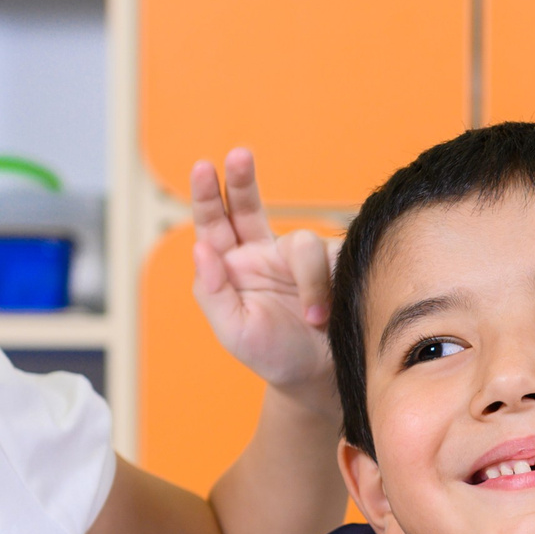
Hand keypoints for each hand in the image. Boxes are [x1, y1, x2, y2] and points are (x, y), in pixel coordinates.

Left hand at [190, 148, 335, 401]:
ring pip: (301, 242)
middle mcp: (260, 254)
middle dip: (241, 179)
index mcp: (232, 267)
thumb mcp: (234, 331)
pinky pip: (332, 257)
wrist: (323, 378)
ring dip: (309, 280)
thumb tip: (201, 246)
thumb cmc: (274, 356)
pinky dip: (327, 285)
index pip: (213, 224)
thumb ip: (213, 291)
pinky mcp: (333, 262)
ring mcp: (297, 257)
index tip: (203, 167)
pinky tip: (328, 313)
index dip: (206, 195)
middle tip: (239, 156)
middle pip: (245, 205)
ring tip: (314, 319)